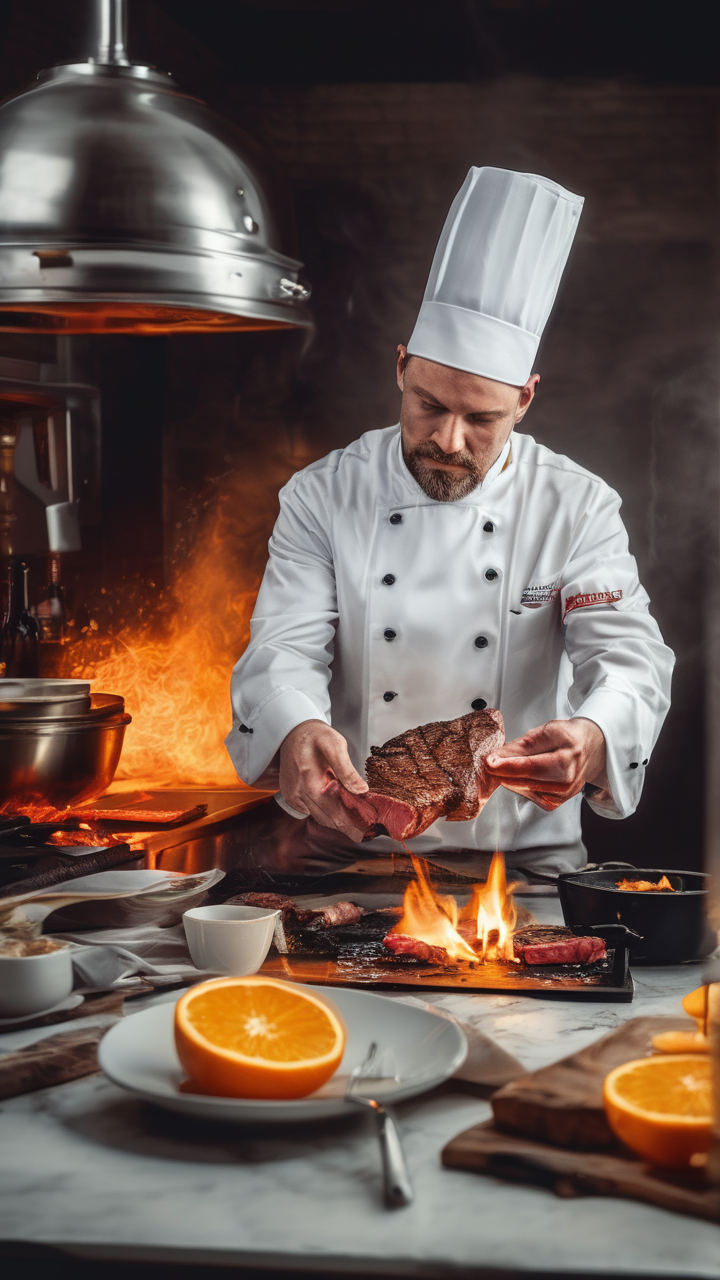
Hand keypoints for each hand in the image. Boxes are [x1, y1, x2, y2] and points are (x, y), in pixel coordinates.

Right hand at [279, 720, 368, 840]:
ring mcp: (293, 797)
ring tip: (357, 821)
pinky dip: (325, 812)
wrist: (292, 732)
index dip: (354, 824)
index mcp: (311, 782)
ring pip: (320, 818)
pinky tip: (338, 807)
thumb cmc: (315, 736)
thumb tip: (362, 790)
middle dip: (349, 826)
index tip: (370, 830)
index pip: (336, 814)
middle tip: (367, 830)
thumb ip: (347, 770)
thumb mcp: (335, 745)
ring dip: (338, 820)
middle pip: (329, 820)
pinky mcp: (291, 797)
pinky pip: (310, 812)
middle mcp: (300, 794)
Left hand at [484, 717, 606, 811]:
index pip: (530, 766)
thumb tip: (498, 757)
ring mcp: (562, 795)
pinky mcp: (557, 802)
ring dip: (512, 778)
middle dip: (504, 771)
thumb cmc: (569, 737)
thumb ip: (522, 745)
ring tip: (511, 764)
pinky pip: (530, 796)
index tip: (489, 762)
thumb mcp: (547, 730)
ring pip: (524, 789)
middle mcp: (567, 781)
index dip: (506, 765)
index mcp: (567, 759)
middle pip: (525, 780)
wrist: (591, 748)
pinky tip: (524, 776)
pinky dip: (522, 786)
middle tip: (492, 761)